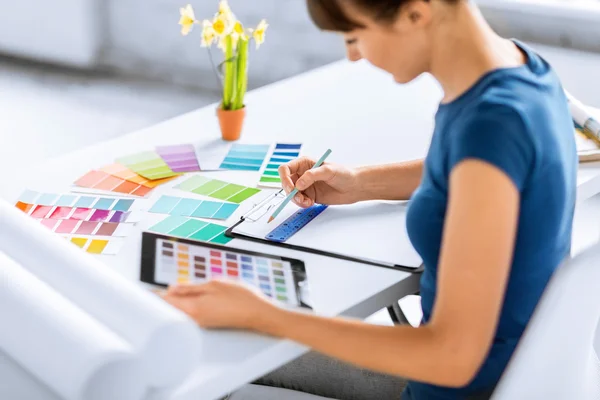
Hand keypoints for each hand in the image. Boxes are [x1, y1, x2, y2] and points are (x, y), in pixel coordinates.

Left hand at [161, 280, 280, 329]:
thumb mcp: (214, 284)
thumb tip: (171, 288)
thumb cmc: (240, 298)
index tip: (142, 291)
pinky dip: (182, 308)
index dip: (152, 296)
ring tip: (164, 295)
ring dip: (171, 304)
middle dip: (159, 301)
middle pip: (169, 310)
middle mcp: (193, 318)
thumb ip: (191, 287)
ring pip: (178, 313)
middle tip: (149, 292)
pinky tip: (184, 300)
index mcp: (193, 307)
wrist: (257, 313)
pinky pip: (187, 315)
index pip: (165, 302)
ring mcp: (200, 322)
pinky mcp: (207, 322)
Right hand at [278, 157, 358, 207]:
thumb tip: (299, 184)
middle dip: (290, 192)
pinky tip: (310, 203)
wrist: (354, 187)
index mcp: (304, 164)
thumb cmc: (344, 174)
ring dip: (296, 200)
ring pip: (291, 194)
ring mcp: (305, 186)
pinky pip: (299, 201)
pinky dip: (302, 204)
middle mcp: (302, 174)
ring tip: (307, 202)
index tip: (292, 188)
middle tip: (300, 198)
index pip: (285, 169)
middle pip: (286, 183)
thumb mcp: (328, 171)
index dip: (284, 178)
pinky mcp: (309, 196)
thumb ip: (312, 175)